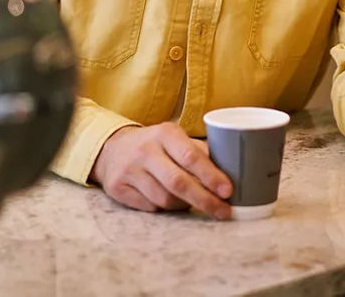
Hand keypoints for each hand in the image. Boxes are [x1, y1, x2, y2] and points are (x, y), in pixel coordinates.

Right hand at [90, 123, 232, 217]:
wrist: (112, 148)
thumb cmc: (155, 145)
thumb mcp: (175, 138)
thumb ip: (199, 151)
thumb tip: (232, 169)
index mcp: (165, 133)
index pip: (191, 157)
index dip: (211, 176)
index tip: (228, 191)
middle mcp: (145, 150)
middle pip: (178, 182)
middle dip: (204, 200)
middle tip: (223, 211)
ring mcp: (129, 170)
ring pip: (164, 199)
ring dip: (184, 205)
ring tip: (193, 202)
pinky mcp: (117, 188)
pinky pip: (149, 208)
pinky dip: (164, 208)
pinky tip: (169, 202)